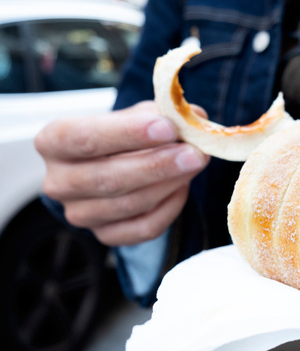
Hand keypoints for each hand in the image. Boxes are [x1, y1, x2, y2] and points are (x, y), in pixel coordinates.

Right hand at [35, 101, 208, 245]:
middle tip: (194, 153)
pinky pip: (144, 228)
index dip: (128, 133)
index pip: (84, 137)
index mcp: (54, 141)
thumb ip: (162, 114)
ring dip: (169, 184)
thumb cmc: (124, 136)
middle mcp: (59, 181)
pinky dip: (170, 208)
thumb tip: (190, 120)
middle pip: (108, 177)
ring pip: (129, 205)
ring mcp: (80, 214)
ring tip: (195, 164)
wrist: (116, 164)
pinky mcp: (105, 235)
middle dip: (157, 164)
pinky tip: (182, 187)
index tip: (168, 128)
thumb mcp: (137, 115)